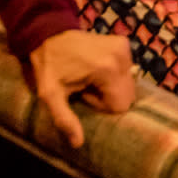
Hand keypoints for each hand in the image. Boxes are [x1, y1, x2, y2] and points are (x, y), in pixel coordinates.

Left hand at [28, 30, 135, 148]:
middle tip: (86, 86)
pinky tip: (97, 67)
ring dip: (112, 85)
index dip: (102, 105)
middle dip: (108, 96)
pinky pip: (127, 69)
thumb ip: (64, 119)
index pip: (121, 104)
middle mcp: (122, 57)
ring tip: (89, 77)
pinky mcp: (124, 43)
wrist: (49, 34)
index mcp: (107, 70)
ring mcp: (125, 48)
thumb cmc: (49, 67)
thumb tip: (78, 143)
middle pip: (127, 94)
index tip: (84, 94)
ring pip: (128, 82)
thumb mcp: (50, 95)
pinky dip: (114, 73)